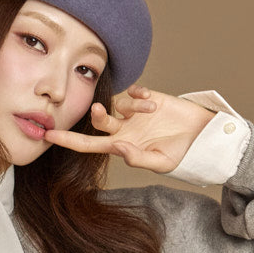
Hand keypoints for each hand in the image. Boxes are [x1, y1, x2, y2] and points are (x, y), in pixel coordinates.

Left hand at [43, 84, 215, 173]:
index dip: (68, 140)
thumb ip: (138, 157)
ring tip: (152, 110)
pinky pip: (133, 91)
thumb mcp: (161, 161)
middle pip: (99, 120)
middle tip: (99, 109)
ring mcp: (136, 114)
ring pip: (117, 103)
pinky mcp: (149, 99)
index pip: (89, 145)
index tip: (48, 134)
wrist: (205, 137)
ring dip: (130, 105)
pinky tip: (151, 100)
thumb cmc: (184, 154)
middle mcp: (125, 130)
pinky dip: (138, 94)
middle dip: (96, 114)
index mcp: (123, 147)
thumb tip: (116, 146)